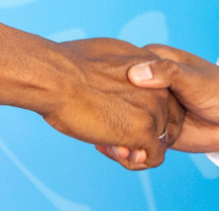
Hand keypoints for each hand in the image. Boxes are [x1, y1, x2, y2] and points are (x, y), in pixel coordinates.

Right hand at [42, 38, 183, 168]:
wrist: (56, 77)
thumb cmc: (68, 67)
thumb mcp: (105, 58)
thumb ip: (122, 72)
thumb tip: (115, 82)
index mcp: (151, 64)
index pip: (161, 98)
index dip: (140, 111)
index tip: (113, 113)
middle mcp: (160, 85)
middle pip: (162, 120)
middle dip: (138, 131)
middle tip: (108, 132)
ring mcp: (155, 107)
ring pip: (158, 141)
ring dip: (133, 147)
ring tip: (105, 141)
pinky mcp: (145, 129)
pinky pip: (153, 157)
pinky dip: (134, 161)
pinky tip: (113, 151)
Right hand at [94, 43, 218, 168]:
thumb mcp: (195, 79)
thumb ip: (167, 74)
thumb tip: (135, 73)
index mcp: (151, 60)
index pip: (119, 70)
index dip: (106, 87)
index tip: (99, 103)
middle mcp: (148, 84)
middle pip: (117, 99)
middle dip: (109, 118)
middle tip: (108, 136)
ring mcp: (151, 109)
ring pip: (124, 122)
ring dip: (117, 137)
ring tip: (117, 151)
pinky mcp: (158, 130)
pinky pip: (137, 140)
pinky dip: (130, 150)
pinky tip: (127, 156)